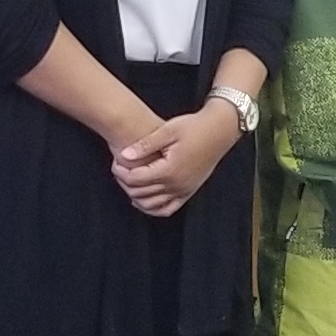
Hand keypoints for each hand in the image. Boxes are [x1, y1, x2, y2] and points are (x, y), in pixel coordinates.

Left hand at [111, 101, 240, 216]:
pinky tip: (143, 200)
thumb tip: (124, 154)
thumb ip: (145, 144)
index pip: (135, 179)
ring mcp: (184, 191)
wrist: (219, 130)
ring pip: (152, 205)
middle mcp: (177, 184)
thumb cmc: (194, 127)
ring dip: (135, 196)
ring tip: (128, 182)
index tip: (115, 161)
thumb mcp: (168, 130)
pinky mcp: (189, 191)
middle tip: (118, 170)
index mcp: (169, 169)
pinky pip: (168, 208)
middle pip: (140, 193)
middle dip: (125, 182)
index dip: (120, 171)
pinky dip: (153, 208)